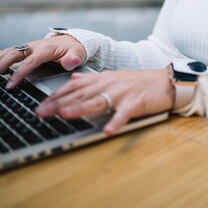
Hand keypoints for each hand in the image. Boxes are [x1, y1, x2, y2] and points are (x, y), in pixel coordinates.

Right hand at [0, 35, 85, 88]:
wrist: (72, 40)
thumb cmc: (74, 49)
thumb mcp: (78, 53)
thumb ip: (73, 58)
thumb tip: (70, 62)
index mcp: (46, 49)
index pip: (30, 61)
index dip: (19, 73)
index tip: (10, 85)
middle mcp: (34, 46)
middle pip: (14, 53)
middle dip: (2, 64)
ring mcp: (29, 47)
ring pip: (10, 51)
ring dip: (0, 59)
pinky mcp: (25, 49)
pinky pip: (10, 52)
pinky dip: (1, 57)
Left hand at [35, 68, 173, 134]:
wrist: (166, 81)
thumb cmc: (140, 82)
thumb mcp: (114, 76)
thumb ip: (93, 78)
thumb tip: (74, 78)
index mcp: (104, 78)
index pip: (75, 86)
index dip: (57, 95)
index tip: (41, 104)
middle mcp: (110, 83)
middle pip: (81, 94)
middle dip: (59, 103)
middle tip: (41, 113)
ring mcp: (123, 92)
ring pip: (98, 100)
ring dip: (81, 108)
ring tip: (65, 115)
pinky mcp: (137, 102)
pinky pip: (125, 113)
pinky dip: (116, 121)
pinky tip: (108, 130)